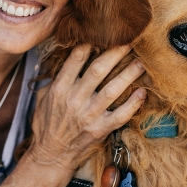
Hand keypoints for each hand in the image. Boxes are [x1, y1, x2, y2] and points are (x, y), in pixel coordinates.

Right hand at [25, 44, 146, 171]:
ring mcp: (88, 115)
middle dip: (115, 53)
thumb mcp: (42, 98)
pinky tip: (143, 93)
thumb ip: (54, 78)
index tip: (103, 32)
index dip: (90, 43)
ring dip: (129, 75)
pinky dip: (133, 104)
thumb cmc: (46, 124)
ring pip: (113, 90)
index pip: (76, 59)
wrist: (51, 154)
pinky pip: (120, 115)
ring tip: (141, 63)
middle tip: (129, 40)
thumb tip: (66, 58)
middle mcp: (74, 99)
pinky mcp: (100, 130)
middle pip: (98, 70)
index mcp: (59, 88)